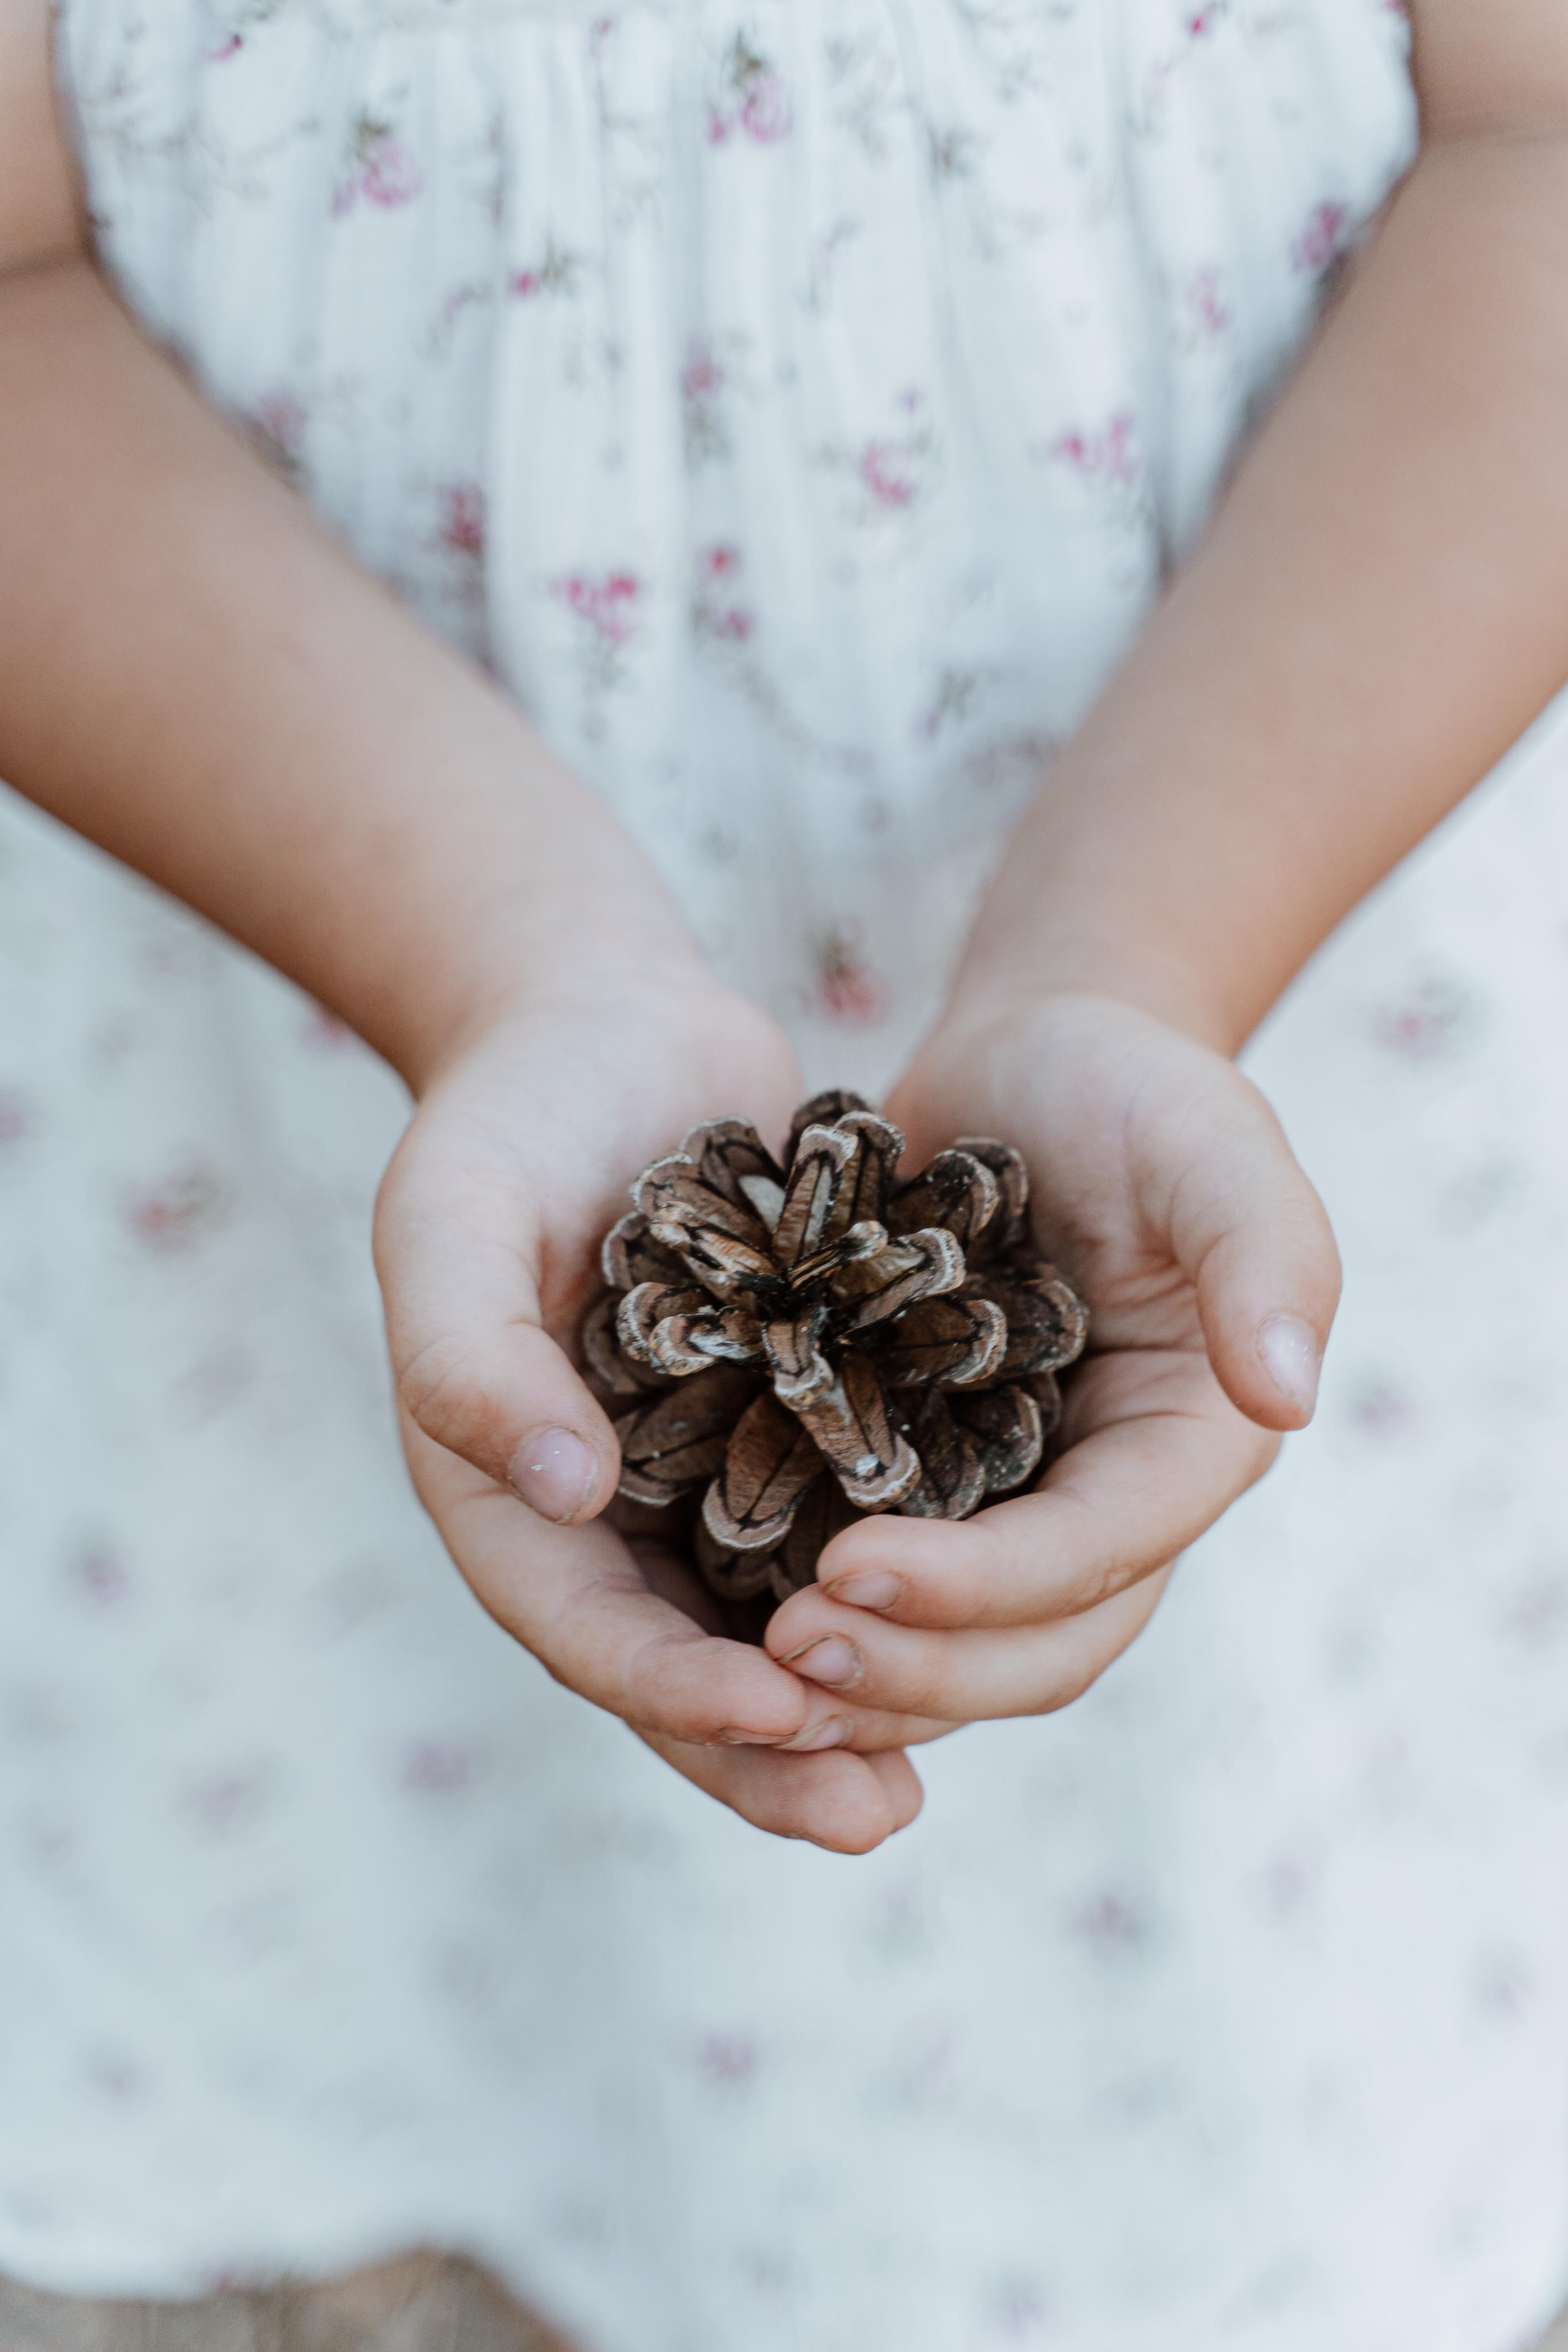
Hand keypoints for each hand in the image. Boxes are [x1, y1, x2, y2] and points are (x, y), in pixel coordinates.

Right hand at [372, 958, 923, 1851]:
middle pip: (680, 1667)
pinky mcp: (777, 1428)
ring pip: (763, 1630)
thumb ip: (473, 1355)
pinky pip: (829, 1538)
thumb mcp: (452, 1216)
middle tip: (875, 1820)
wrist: (602, 1027)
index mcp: (505, 1489)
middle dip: (772, 1754)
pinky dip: (887, 1595)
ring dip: (842, 1709)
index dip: (672, 1687)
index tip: (775, 1712)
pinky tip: (975, 1631)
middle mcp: (599, 1511)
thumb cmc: (508, 1115)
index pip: (583, 1624)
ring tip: (924, 1780)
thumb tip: (564, 1494)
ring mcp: (691, 1477)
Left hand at [762, 991, 1339, 1732]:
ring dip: (861, 1686)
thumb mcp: (1212, 1146)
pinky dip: (818, 1626)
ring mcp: (1015, 1506)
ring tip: (745, 1684)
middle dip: (914, 1669)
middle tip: (785, 1658)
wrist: (1034, 1055)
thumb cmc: (1132, 1087)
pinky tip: (723, 1633)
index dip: (982, 1589)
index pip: (1094, 1558)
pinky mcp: (926, 1484)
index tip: (851, 1571)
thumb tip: (1287, 1394)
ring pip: (954, 1653)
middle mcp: (1109, 1504)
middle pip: (1029, 1646)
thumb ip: (1265, 1255)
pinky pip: (881, 1591)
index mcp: (1188, 1448)